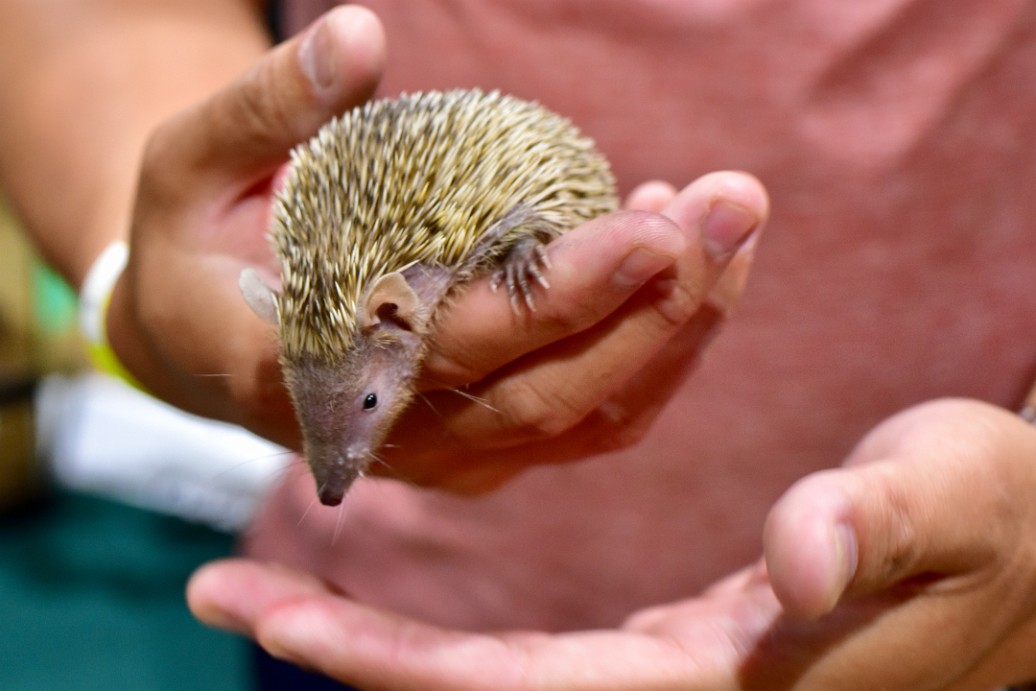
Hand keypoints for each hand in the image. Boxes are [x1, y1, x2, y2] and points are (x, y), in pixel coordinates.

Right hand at [104, 0, 768, 485]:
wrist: (203, 338)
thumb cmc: (197, 241)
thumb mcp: (190, 162)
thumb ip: (268, 107)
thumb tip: (359, 31)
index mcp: (309, 372)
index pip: (458, 346)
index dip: (562, 295)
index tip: (655, 223)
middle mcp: (390, 437)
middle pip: (552, 395)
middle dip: (658, 304)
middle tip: (733, 201)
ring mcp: (446, 455)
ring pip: (590, 417)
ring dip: (676, 328)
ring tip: (730, 223)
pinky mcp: (485, 449)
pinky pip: (592, 419)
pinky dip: (654, 353)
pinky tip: (691, 270)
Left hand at [188, 399, 1035, 688]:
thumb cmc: (1002, 528)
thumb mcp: (953, 501)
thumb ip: (872, 528)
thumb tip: (792, 565)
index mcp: (725, 680)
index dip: (389, 665)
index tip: (268, 614)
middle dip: (341, 652)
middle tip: (220, 594)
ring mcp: (677, 677)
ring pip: (494, 677)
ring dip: (379, 637)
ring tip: (271, 588)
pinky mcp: (686, 647)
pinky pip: (538, 652)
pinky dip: (453, 628)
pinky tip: (401, 593)